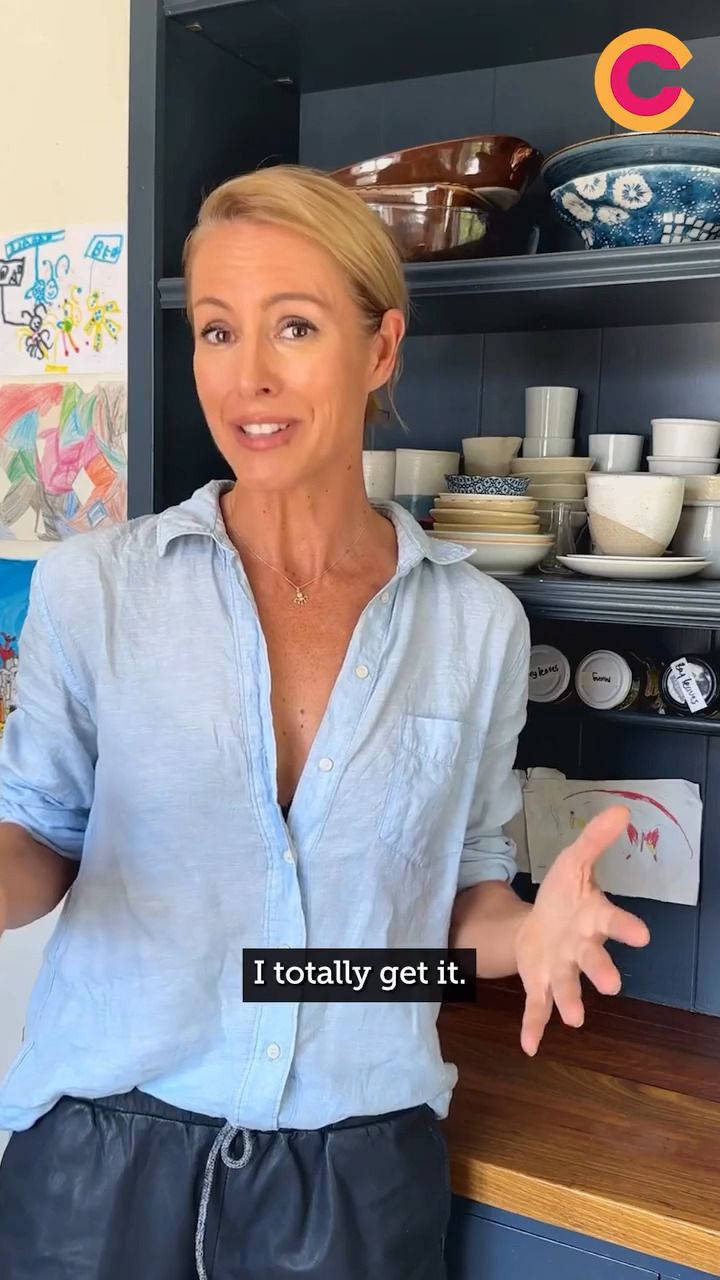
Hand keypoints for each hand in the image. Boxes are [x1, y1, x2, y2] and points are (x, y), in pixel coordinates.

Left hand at [514, 805, 649, 1056]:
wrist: (539, 924)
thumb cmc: (563, 896)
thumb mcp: (574, 862)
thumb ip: (595, 840)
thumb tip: (620, 809)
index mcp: (593, 919)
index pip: (614, 921)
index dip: (626, 928)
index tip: (642, 935)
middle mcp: (582, 949)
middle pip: (595, 961)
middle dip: (602, 972)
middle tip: (613, 985)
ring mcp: (562, 970)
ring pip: (569, 988)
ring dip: (571, 1003)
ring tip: (574, 1019)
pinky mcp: (540, 985)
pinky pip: (538, 1008)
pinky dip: (534, 1027)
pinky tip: (530, 1047)